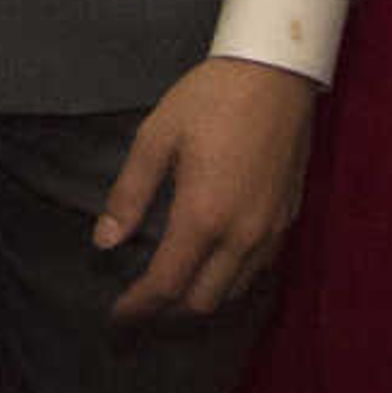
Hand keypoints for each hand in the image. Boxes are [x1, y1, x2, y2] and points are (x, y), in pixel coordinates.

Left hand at [96, 56, 317, 321]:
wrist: (276, 72)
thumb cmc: (209, 98)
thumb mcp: (156, 137)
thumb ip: (129, 195)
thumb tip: (104, 243)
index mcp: (204, 216)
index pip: (166, 285)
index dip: (137, 309)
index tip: (116, 320)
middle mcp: (242, 235)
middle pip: (201, 303)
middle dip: (167, 312)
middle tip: (140, 304)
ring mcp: (270, 230)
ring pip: (233, 292)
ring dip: (199, 299)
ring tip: (172, 287)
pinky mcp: (288, 219)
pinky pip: (257, 271)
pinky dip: (230, 280)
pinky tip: (212, 263)